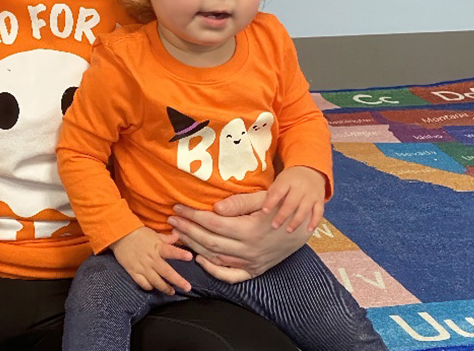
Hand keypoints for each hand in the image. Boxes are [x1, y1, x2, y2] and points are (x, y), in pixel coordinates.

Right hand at [110, 227, 193, 295]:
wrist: (119, 236)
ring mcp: (142, 267)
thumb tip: (178, 236)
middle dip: (178, 281)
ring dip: (165, 288)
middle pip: (166, 272)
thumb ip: (167, 238)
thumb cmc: (138, 234)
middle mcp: (151, 259)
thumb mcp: (154, 234)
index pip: (171, 251)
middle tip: (187, 287)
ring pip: (156, 281)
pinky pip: (143, 283)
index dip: (180, 254)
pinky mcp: (133, 272)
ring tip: (172, 292)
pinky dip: (149, 287)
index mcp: (157, 247)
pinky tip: (153, 287)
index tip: (190, 257)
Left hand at [168, 191, 309, 280]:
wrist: (303, 225)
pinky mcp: (255, 270)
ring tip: (178, 234)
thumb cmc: (281, 205)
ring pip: (216, 257)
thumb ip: (238, 203)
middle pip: (209, 241)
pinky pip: (231, 275)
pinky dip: (213, 270)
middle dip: (187, 230)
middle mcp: (250, 249)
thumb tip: (214, 208)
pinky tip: (199, 259)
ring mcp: (252, 262)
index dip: (192, 215)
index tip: (177, 208)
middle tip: (171, 220)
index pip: (212, 223)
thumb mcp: (263, 198)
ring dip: (194, 246)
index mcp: (250, 230)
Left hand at [261, 166, 325, 232]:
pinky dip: (314, 222)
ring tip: (288, 231)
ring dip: (296, 221)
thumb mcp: (280, 180)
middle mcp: (301, 187)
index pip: (278, 192)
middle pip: (291, 203)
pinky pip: (319, 212)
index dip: (271, 202)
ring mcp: (311, 194)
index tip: (264, 212)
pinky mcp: (320, 200)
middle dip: (282, 215)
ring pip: (304, 209)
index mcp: (288, 181)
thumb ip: (273, 192)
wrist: (311, 170)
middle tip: (274, 226)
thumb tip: (264, 208)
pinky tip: (308, 230)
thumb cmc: (291, 179)